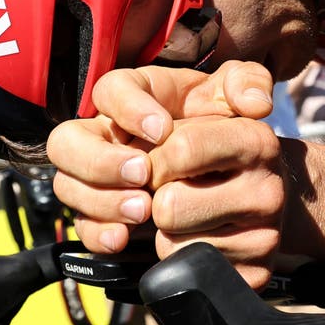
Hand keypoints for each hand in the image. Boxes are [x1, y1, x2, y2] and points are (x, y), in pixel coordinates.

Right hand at [50, 61, 283, 287]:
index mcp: (134, 96)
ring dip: (102, 200)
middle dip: (101, 160)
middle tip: (143, 174)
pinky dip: (98, 233)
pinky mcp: (100, 213)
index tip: (163, 128)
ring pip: (69, 185)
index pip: (111, 89)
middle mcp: (104, 134)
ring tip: (142, 210)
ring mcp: (96, 176)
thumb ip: (248, 84)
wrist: (224, 173)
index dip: (129, 108)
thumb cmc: (221, 126)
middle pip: (68, 141)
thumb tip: (256, 103)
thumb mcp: (238, 97)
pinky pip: (81, 225)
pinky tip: (122, 239)